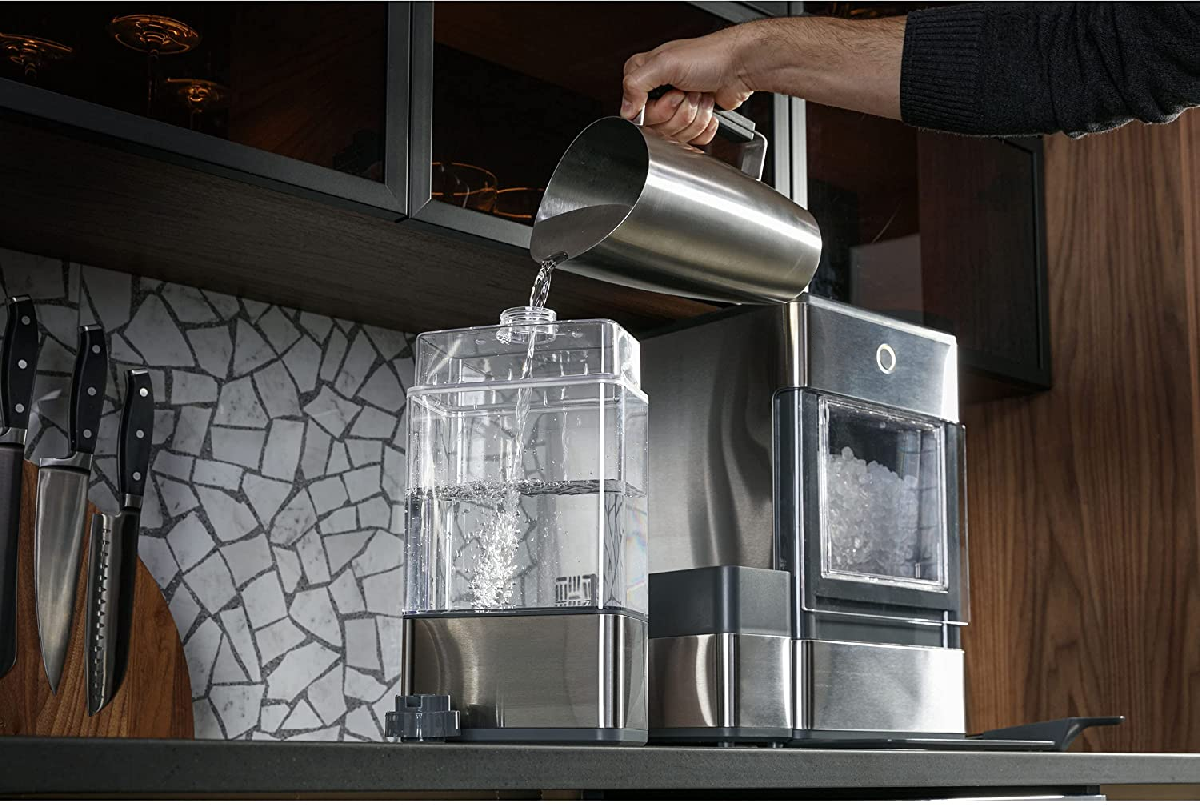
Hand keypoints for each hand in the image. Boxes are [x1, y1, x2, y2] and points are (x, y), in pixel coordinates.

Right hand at [621, 25, 759, 144]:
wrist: (740, 66)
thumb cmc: (709, 57)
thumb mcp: (665, 63)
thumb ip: (636, 85)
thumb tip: (626, 111)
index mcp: (644, 75)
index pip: (636, 113)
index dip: (657, 110)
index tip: (673, 96)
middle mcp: (657, 92)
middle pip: (657, 128)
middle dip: (680, 113)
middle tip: (688, 93)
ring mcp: (676, 108)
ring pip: (676, 136)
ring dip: (695, 117)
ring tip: (700, 96)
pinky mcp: (692, 120)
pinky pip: (692, 140)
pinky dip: (704, 127)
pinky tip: (708, 109)